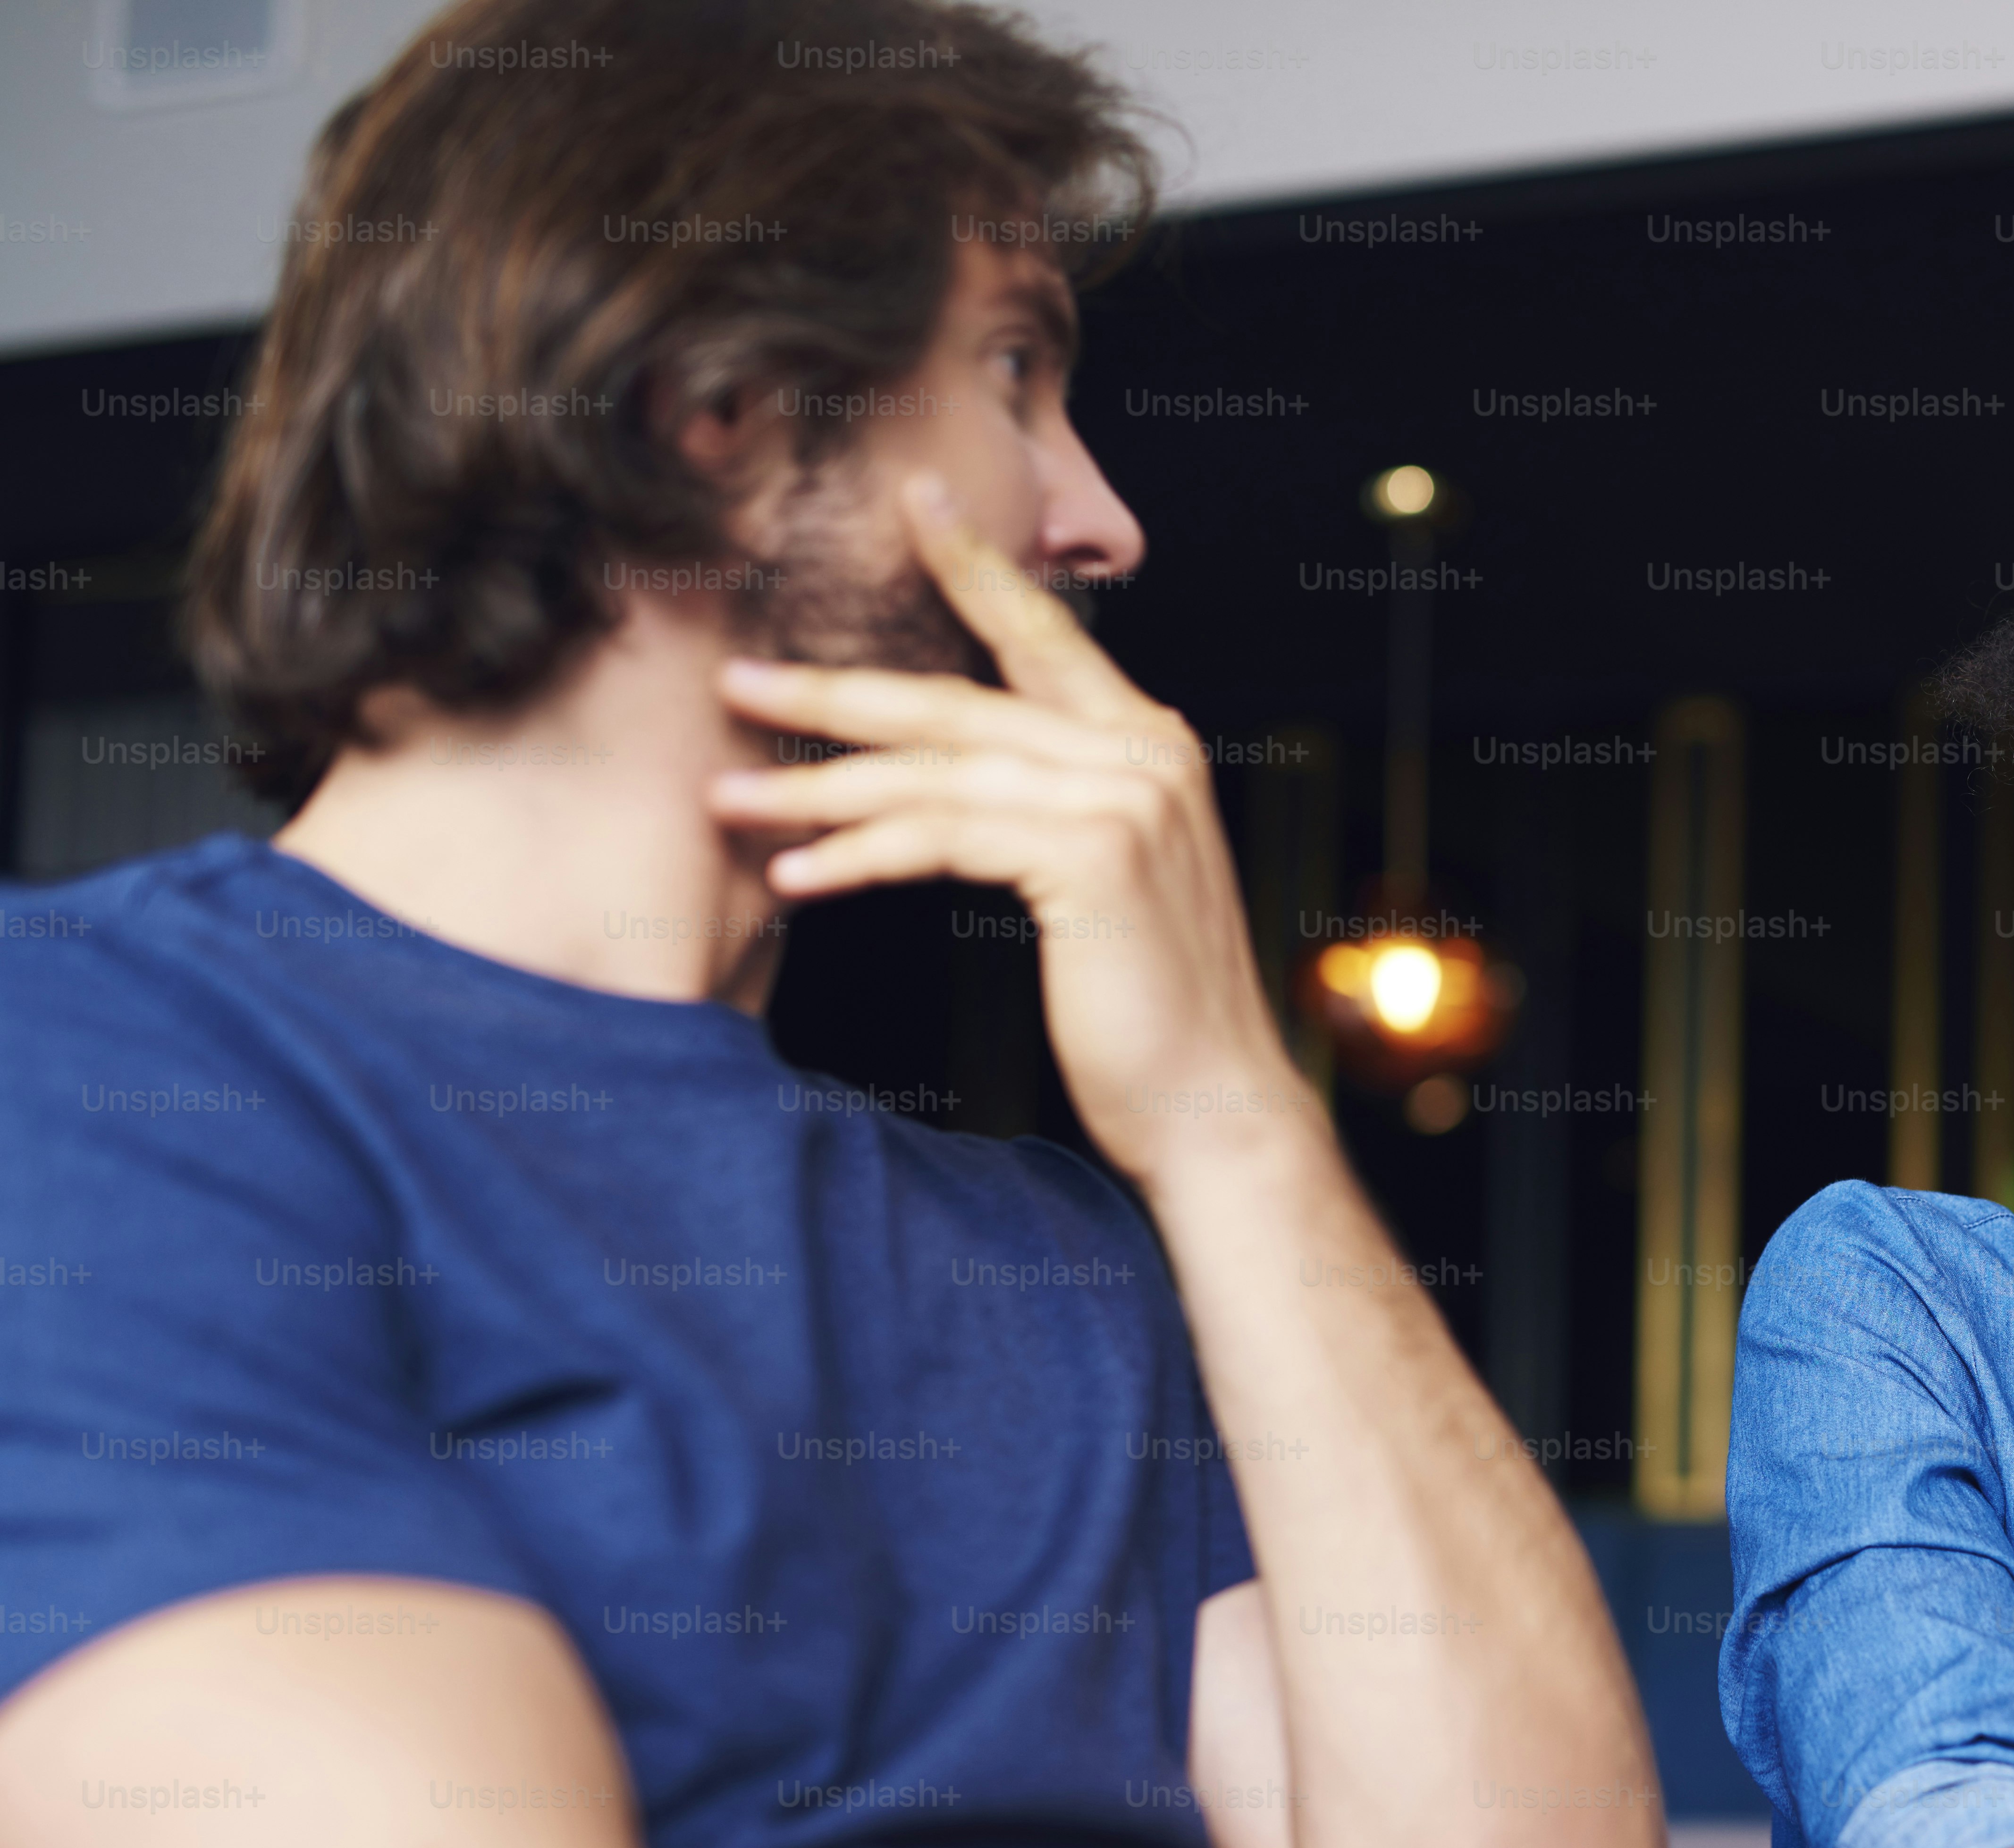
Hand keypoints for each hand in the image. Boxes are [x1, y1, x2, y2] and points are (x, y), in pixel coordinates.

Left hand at [704, 472, 1306, 1187]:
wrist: (1214, 1107)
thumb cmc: (1147, 1015)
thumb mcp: (1101, 889)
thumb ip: (1052, 815)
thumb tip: (962, 784)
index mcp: (1146, 748)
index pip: (1041, 637)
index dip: (976, 564)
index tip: (914, 500)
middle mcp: (1142, 755)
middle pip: (957, 703)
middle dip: (834, 694)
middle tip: (733, 682)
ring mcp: (1123, 800)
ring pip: (935, 772)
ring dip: (815, 788)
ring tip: (724, 800)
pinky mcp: (1092, 856)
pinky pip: (941, 836)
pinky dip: (857, 853)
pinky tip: (793, 876)